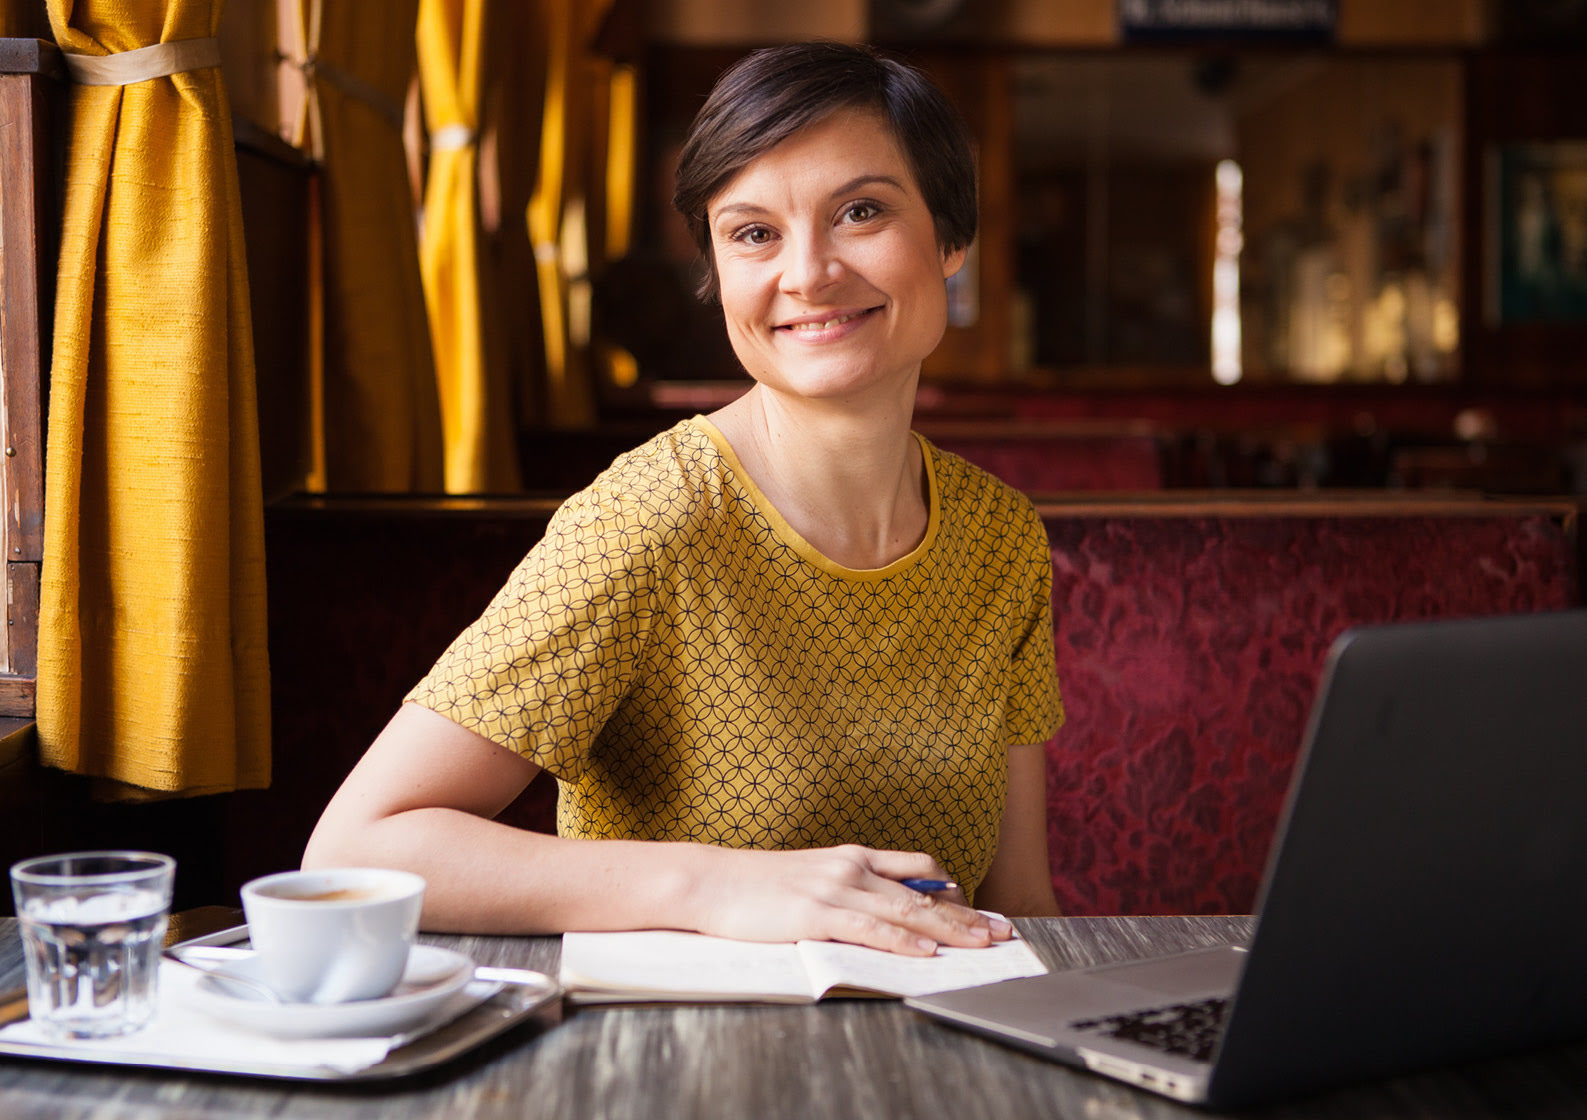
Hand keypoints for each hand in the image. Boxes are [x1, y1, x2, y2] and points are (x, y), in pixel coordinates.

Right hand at [688, 844, 1013, 955]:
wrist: (710, 880)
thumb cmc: (755, 884)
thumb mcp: (811, 876)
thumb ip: (848, 887)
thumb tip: (882, 909)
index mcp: (852, 856)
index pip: (917, 868)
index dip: (952, 890)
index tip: (978, 908)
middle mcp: (851, 866)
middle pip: (923, 892)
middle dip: (966, 914)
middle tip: (1000, 931)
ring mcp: (835, 888)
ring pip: (905, 910)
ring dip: (948, 929)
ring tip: (981, 943)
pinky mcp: (816, 914)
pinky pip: (870, 928)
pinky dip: (902, 941)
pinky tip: (926, 953)